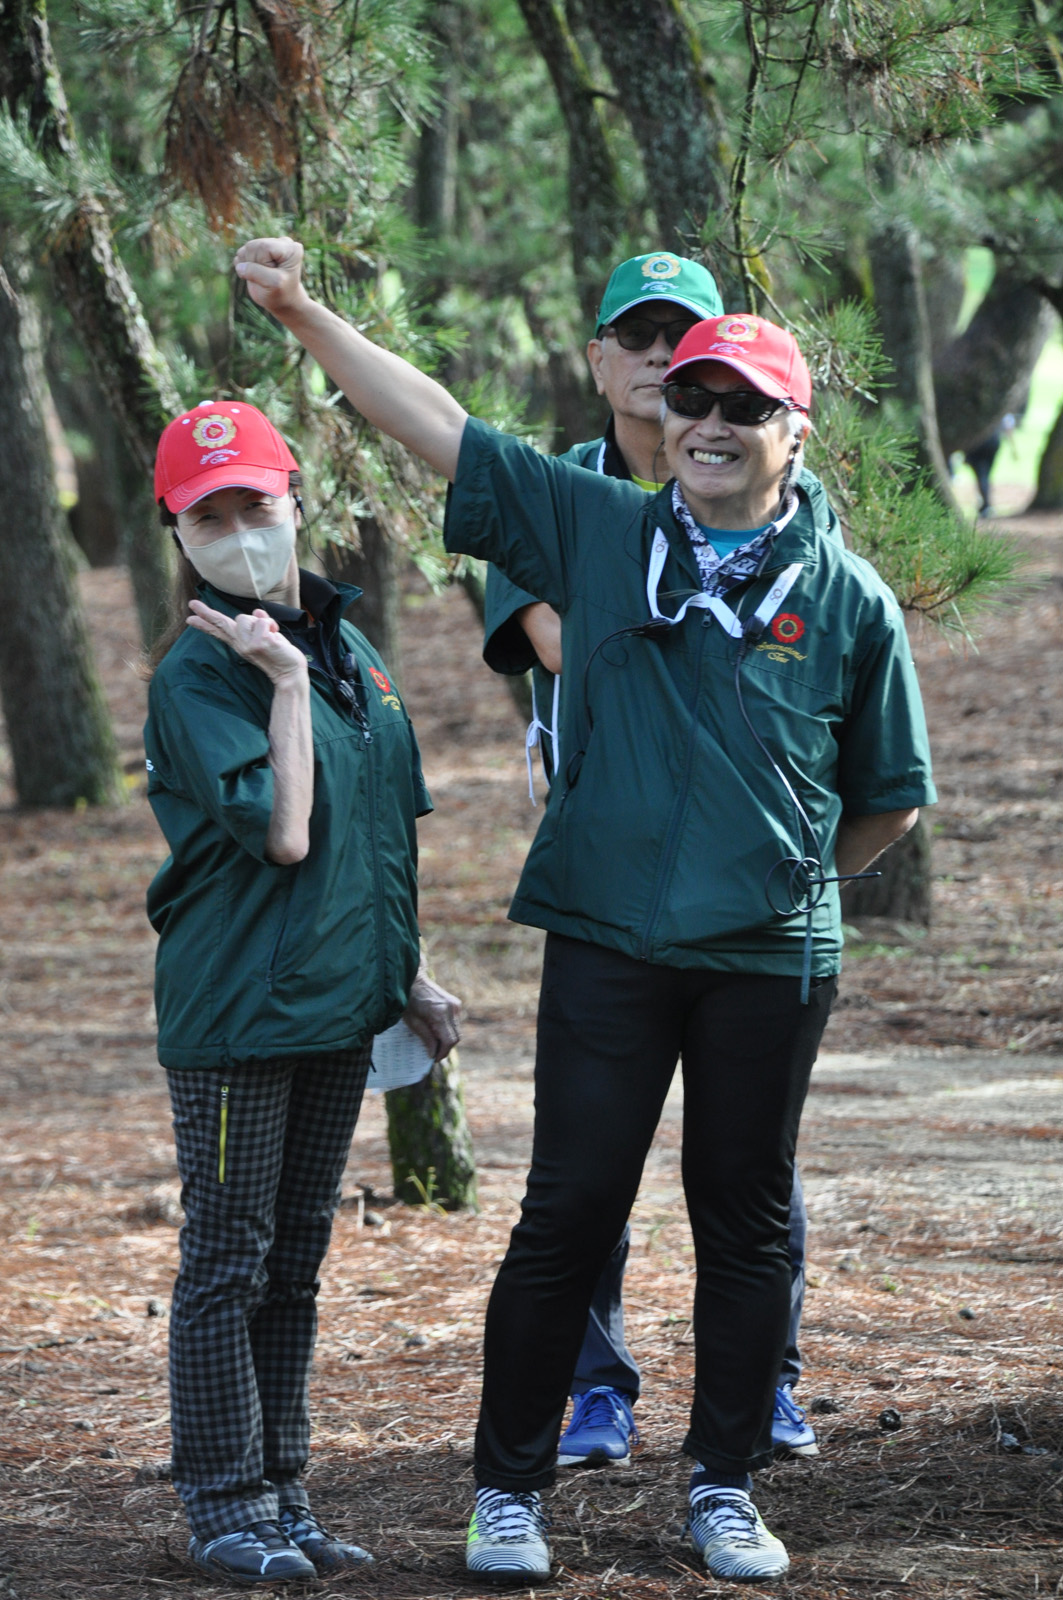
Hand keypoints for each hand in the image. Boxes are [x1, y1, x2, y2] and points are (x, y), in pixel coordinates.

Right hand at [186, 601, 308, 686]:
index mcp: (240, 643)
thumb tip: (257, 612)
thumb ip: (259, 624)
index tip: (189, 618)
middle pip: (221, 623)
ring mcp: (248, 645)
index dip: (204, 623)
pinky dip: (272, 626)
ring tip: (270, 635)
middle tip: (191, 603)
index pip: (220, 631)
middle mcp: (241, 644)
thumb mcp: (267, 637)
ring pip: (247, 618)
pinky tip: (275, 637)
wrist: (290, 673)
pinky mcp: (258, 643)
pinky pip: (263, 621)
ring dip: (262, 622)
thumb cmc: (280, 654)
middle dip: (206, 612)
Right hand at [233, 237, 310, 319]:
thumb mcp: (273, 284)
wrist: (281, 300)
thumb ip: (256, 272)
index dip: (261, 262)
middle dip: (254, 264)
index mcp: (291, 249)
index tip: (272, 275)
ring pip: (247, 248)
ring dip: (249, 265)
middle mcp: (282, 242)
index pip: (264, 246)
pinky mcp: (259, 249)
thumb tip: (238, 265)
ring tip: (261, 275)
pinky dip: (244, 265)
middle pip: (253, 245)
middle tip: (266, 277)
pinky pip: (242, 253)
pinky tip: (254, 272)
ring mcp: (270, 244)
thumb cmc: (281, 293)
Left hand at [403, 970, 461, 1063]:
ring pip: (457, 1032)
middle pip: (456, 1038)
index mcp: (440, 1013)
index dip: (442, 1052)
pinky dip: (448, 1031)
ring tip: (433, 1043)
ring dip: (447, 1040)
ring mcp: (456, 1005)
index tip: (433, 1058)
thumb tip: (433, 1053)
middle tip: (433, 1053)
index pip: (449, 1040)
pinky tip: (436, 1031)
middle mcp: (452, 1009)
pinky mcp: (456, 1004)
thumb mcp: (412, 1022)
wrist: (413, 979)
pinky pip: (455, 1024)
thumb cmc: (408, 999)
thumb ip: (426, 1038)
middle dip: (445, 1048)